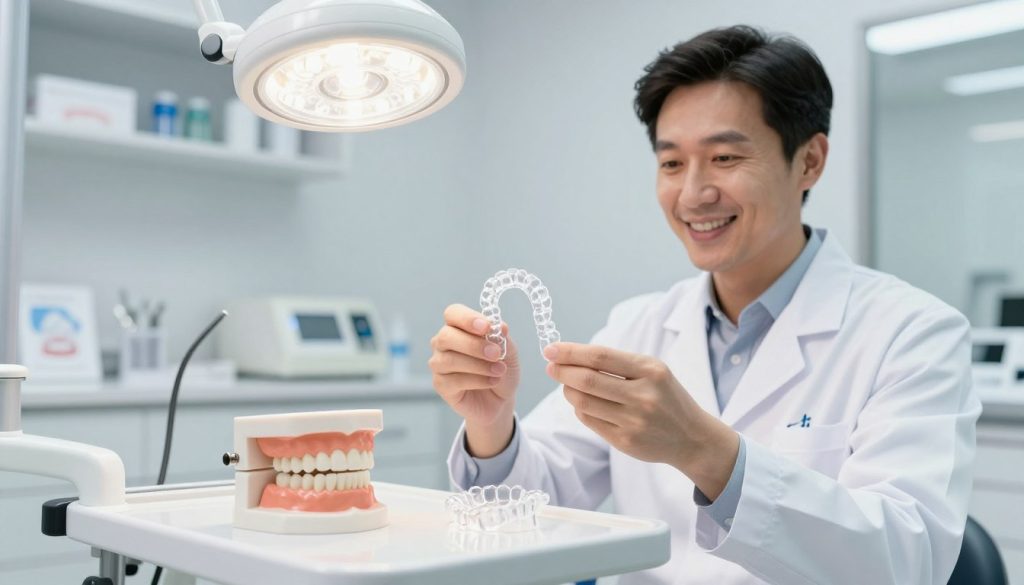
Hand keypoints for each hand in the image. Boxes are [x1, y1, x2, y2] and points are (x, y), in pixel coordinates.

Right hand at [429, 304, 520, 456]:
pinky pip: (453, 380)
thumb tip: (500, 326)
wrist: (501, 398)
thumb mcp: (508, 351)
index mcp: (458, 327)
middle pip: (446, 336)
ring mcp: (439, 364)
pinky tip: (492, 381)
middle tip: (496, 353)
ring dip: (478, 365)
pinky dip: (477, 380)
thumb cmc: (500, 368)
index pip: (453, 313)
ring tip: (499, 370)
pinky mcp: (441, 385)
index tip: (486, 327)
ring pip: (449, 360)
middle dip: (473, 345)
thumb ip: (502, 338)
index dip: (467, 318)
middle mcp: (443, 343)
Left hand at [544, 342, 738, 499]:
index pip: (600, 357)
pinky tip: (583, 403)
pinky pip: (590, 420)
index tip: (551, 349)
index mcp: (650, 371)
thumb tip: (570, 357)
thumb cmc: (666, 397)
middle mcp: (643, 396)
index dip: (571, 352)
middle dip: (562, 371)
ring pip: (583, 402)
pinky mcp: (625, 441)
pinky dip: (580, 409)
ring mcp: (634, 421)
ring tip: (567, 385)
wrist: (692, 437)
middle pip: (587, 380)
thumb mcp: (653, 371)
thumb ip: (617, 363)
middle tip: (551, 367)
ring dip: (568, 390)